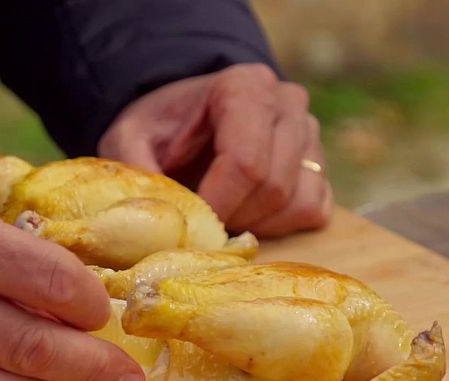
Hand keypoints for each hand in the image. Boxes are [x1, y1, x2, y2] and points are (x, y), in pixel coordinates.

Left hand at [99, 63, 333, 236]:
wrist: (182, 120)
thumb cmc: (159, 129)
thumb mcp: (129, 140)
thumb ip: (137, 170)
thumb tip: (161, 217)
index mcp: (245, 87)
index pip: (246, 162)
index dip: (217, 204)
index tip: (190, 225)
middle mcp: (287, 103)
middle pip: (272, 187)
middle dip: (233, 217)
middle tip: (200, 221)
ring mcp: (310, 135)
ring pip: (296, 202)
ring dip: (255, 223)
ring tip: (221, 212)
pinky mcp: (319, 166)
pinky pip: (313, 209)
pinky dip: (280, 225)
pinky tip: (248, 214)